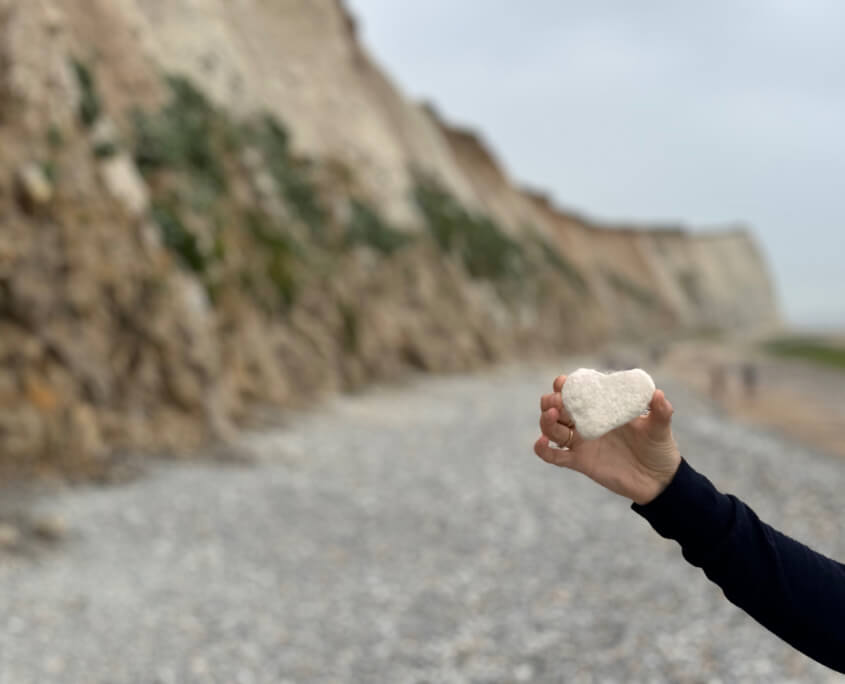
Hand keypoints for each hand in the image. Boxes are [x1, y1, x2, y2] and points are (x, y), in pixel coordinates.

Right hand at [534, 374, 681, 504]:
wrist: (659, 480)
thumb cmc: (658, 448)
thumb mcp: (660, 426)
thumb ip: (660, 410)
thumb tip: (658, 394)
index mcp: (601, 408)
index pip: (576, 392)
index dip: (565, 385)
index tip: (564, 383)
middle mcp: (586, 423)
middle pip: (555, 407)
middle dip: (550, 401)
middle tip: (558, 402)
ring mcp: (581, 443)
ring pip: (551, 429)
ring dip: (546, 421)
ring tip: (552, 415)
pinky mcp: (579, 462)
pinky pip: (554, 456)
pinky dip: (542, 450)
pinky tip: (541, 442)